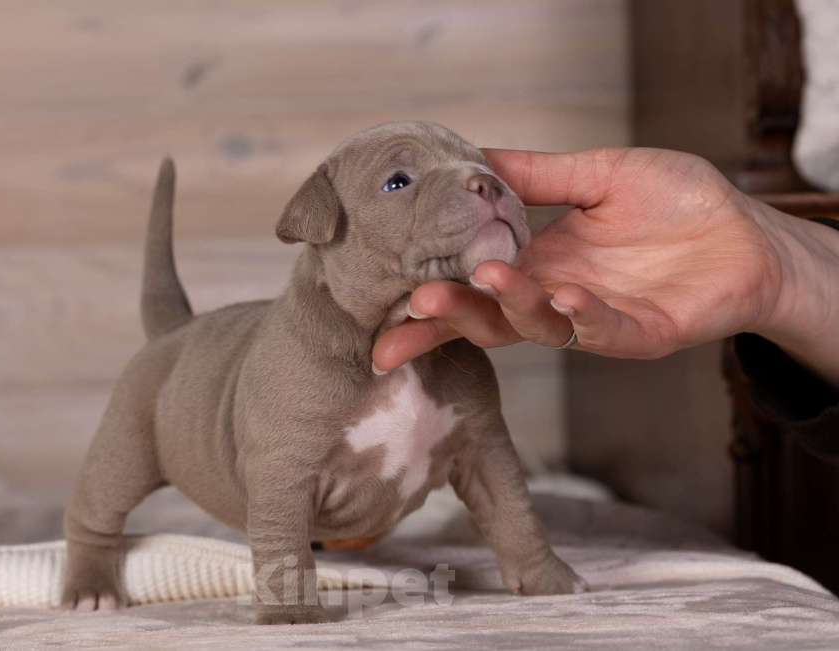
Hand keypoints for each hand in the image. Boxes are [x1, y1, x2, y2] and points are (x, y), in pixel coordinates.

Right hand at [373, 147, 788, 369]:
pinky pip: (604, 330)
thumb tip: (475, 157)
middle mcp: (554, 295)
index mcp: (538, 262)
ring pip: (537, 324)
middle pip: (488, 317)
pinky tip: (569, 295)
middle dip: (450, 314)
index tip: (387, 303)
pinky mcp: (639, 333)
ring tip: (488, 276)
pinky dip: (584, 316)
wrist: (744, 234)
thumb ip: (539, 175)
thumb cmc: (676, 203)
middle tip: (415, 302)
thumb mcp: (598, 174)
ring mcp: (594, 319)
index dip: (431, 297)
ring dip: (509, 305)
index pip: (473, 284)